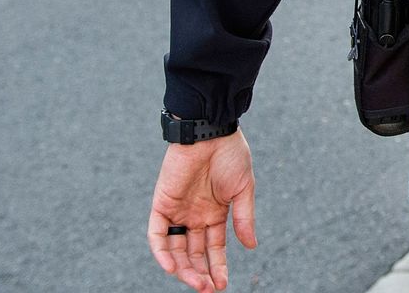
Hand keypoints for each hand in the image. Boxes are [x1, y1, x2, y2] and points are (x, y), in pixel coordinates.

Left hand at [147, 132, 257, 292]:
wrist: (210, 131)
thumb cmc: (231, 154)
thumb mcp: (243, 189)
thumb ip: (244, 218)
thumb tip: (251, 246)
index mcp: (215, 213)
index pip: (214, 248)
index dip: (218, 267)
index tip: (223, 284)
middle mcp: (195, 215)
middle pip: (194, 253)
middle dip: (201, 273)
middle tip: (209, 288)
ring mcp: (177, 211)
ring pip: (175, 249)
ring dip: (183, 268)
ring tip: (196, 283)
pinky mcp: (162, 203)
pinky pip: (157, 234)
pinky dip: (162, 251)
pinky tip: (172, 266)